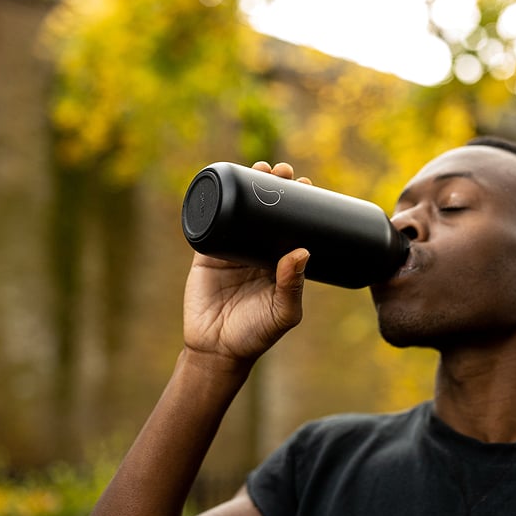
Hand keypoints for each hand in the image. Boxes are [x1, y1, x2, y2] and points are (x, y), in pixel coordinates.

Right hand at [182, 162, 312, 368]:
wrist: (216, 349)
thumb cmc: (256, 334)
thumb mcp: (282, 312)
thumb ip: (292, 286)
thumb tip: (302, 251)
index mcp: (280, 262)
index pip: (293, 224)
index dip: (299, 202)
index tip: (306, 183)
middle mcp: (259, 250)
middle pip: (269, 210)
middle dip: (276, 186)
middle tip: (284, 170)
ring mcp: (233, 248)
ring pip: (243, 210)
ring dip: (251, 185)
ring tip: (261, 166)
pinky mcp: (209, 252)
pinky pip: (212, 222)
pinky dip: (216, 202)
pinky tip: (225, 181)